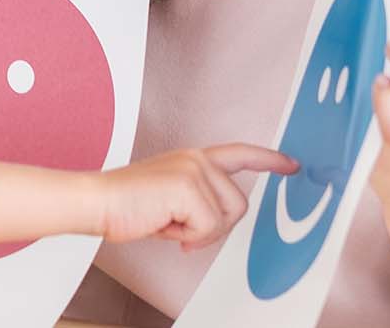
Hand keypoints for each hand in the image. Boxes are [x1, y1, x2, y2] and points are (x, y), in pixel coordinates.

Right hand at [101, 144, 296, 250]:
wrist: (98, 201)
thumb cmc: (125, 204)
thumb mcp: (170, 199)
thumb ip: (198, 201)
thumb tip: (215, 224)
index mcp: (192, 159)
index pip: (239, 154)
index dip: (269, 160)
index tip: (291, 165)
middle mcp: (197, 159)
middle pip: (239, 203)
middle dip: (216, 226)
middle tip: (182, 230)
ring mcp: (194, 170)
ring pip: (226, 218)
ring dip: (198, 232)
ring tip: (168, 223)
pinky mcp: (188, 187)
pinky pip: (208, 227)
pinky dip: (186, 236)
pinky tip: (164, 225)